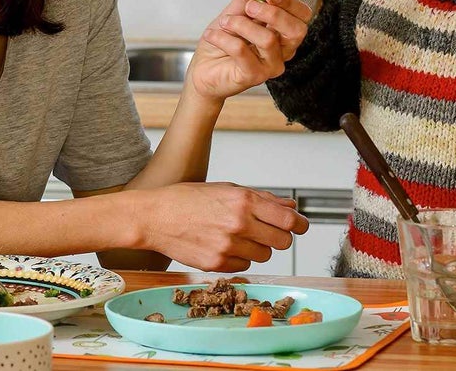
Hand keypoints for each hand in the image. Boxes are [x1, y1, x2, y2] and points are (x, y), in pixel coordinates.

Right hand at [139, 182, 308, 271]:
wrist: (154, 217)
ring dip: (257, 248)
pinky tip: (223, 245)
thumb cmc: (187, 199)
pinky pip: (244, 266)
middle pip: (282, 242)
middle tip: (267, 232)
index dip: (300, 224)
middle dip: (279, 238)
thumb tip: (290, 205)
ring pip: (264, 256)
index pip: (288, 220)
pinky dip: (240, 258)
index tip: (301, 226)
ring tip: (238, 236)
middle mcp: (238, 224)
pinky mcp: (217, 264)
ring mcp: (228, 247)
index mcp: (243, 201)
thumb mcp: (226, 189)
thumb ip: (261, 198)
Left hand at [189, 0, 313, 100]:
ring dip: (241, 24)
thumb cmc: (223, 41)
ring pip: (268, 40)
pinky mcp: (254, 76)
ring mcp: (270, 66)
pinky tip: (212, 35)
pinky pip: (243, 52)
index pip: (302, 15)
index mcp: (283, 32)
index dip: (289, 1)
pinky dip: (224, 39)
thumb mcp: (235, 11)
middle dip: (273, 12)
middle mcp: (283, 50)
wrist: (203, 68)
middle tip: (248, 6)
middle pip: (297, 30)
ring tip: (224, 22)